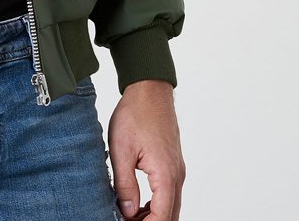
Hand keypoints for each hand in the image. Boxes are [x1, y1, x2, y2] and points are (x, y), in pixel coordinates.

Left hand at [107, 80, 184, 220]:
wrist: (150, 90)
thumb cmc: (136, 114)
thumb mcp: (121, 149)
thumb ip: (124, 183)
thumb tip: (126, 211)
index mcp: (165, 174)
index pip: (162, 217)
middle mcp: (176, 175)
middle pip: (170, 215)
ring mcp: (177, 170)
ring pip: (170, 206)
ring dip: (152, 215)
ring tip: (128, 215)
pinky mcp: (173, 164)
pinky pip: (169, 193)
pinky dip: (156, 204)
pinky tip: (138, 203)